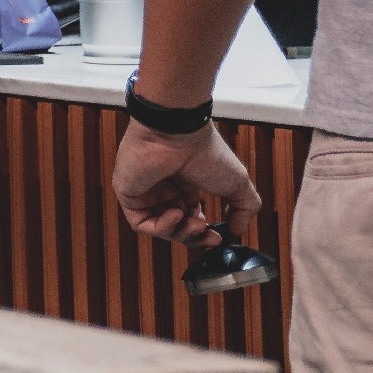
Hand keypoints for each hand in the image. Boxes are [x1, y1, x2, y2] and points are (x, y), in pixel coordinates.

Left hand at [111, 121, 257, 249]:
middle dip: (195, 237)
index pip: (190, 215)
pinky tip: (176, 214)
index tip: (220, 236)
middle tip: (210, 238)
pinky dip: (161, 227)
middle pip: (175, 226)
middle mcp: (164, 187)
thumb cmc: (206, 152)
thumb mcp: (238, 183)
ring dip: (181, 233)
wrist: (178, 135)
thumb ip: (244, 208)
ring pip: (160, 228)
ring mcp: (145, 191)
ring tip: (196, 223)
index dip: (204, 231)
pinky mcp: (128, 194)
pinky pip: (141, 224)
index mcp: (186, 182)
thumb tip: (238, 230)